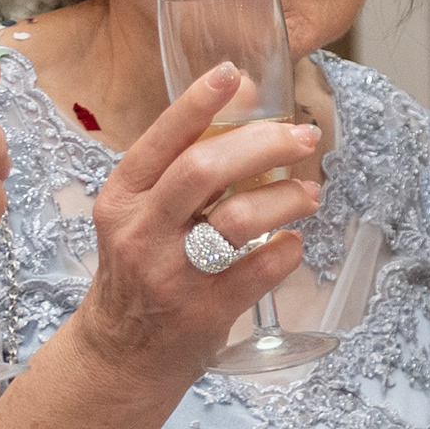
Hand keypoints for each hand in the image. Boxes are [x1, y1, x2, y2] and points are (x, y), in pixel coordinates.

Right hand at [74, 65, 321, 387]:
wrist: (121, 354)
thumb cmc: (141, 269)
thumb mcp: (142, 213)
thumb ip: (182, 164)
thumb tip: (245, 97)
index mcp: (122, 199)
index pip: (159, 141)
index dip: (197, 103)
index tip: (234, 74)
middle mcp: (140, 232)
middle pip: (204, 171)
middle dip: (263, 145)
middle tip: (304, 138)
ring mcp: (171, 274)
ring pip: (238, 219)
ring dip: (285, 199)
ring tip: (309, 196)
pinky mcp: (204, 311)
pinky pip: (260, 269)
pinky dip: (288, 251)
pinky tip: (292, 244)